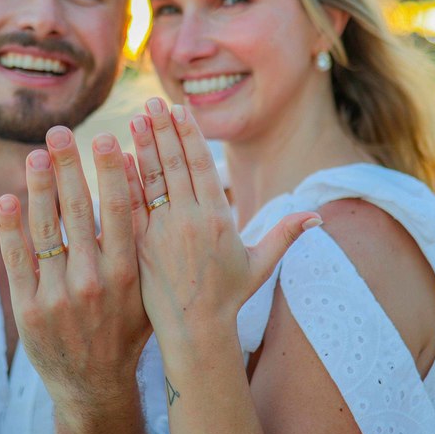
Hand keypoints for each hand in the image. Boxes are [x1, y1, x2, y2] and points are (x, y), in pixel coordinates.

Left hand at [0, 126, 149, 420]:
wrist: (95, 387)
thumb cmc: (127, 329)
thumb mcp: (147, 289)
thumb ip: (143, 242)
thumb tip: (141, 185)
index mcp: (127, 273)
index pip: (118, 211)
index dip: (109, 173)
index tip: (104, 138)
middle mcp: (93, 282)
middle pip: (76, 211)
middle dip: (67, 167)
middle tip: (59, 131)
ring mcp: (57, 296)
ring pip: (45, 230)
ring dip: (38, 188)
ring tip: (35, 156)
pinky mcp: (28, 309)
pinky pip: (17, 260)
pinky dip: (10, 228)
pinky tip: (8, 199)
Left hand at [128, 98, 319, 345]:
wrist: (196, 332)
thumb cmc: (229, 297)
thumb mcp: (260, 264)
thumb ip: (285, 234)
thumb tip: (317, 214)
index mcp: (218, 219)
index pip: (202, 166)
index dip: (189, 135)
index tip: (179, 110)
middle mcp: (189, 221)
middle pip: (175, 165)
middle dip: (163, 130)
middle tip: (153, 102)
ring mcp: (162, 233)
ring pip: (151, 180)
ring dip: (142, 147)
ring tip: (136, 118)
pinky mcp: (140, 246)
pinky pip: (131, 207)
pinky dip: (125, 181)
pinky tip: (117, 157)